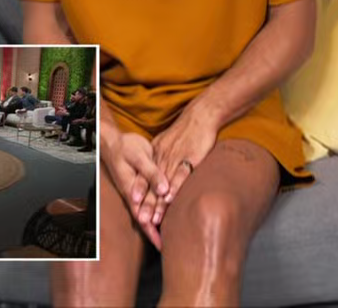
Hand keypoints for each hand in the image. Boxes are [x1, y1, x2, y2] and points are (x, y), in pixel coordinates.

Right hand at [101, 130, 168, 249]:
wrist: (113, 141)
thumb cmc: (126, 148)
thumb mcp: (140, 158)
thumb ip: (152, 174)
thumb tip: (164, 191)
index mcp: (132, 191)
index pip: (143, 217)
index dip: (152, 231)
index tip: (160, 244)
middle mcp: (132, 194)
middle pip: (144, 218)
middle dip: (153, 233)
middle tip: (164, 247)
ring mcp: (134, 190)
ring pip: (145, 211)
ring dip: (154, 223)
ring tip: (163, 236)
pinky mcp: (138, 184)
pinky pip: (146, 201)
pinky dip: (153, 209)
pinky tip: (159, 213)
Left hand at [149, 106, 218, 224]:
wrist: (200, 116)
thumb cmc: (187, 131)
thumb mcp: (166, 142)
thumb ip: (160, 157)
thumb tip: (157, 172)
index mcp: (156, 156)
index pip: (144, 180)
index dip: (140, 196)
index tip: (136, 212)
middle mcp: (162, 159)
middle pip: (152, 186)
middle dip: (147, 206)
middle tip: (142, 221)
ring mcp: (175, 159)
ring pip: (164, 184)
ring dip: (159, 203)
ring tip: (155, 219)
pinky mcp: (189, 158)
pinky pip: (180, 174)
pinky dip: (176, 187)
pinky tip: (172, 198)